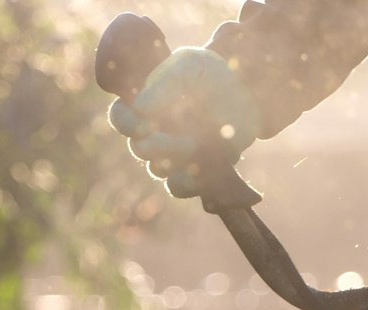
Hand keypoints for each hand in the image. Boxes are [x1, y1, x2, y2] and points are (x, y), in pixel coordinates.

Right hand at [106, 46, 262, 199]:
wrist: (246, 92)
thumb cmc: (212, 73)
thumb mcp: (189, 65)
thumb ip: (164, 82)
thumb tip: (140, 109)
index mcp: (145, 103)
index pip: (120, 117)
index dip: (127, 124)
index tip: (147, 125)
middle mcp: (153, 130)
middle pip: (138, 148)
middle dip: (158, 146)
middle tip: (185, 139)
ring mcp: (171, 153)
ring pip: (156, 169)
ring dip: (173, 161)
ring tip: (195, 146)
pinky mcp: (192, 170)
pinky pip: (177, 187)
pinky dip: (185, 183)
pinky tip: (200, 169)